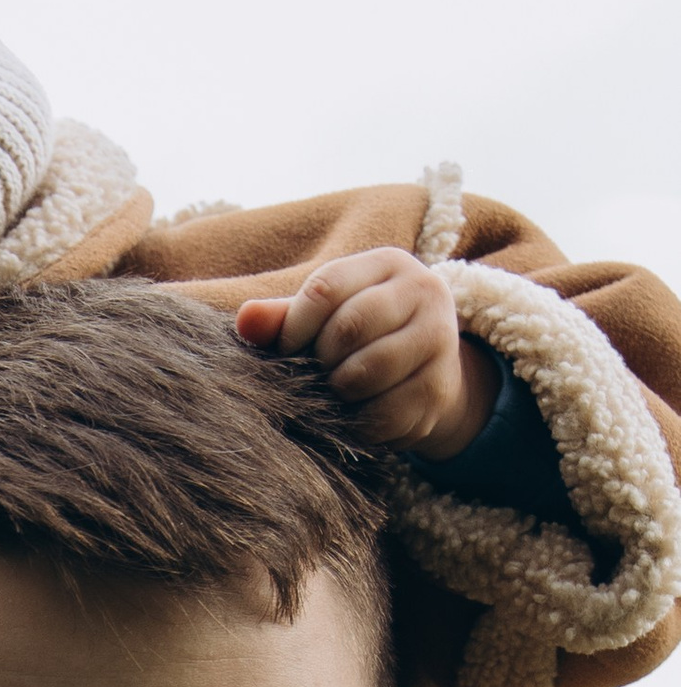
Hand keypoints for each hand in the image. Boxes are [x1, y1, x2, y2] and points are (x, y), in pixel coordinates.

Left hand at [234, 246, 497, 458]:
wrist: (421, 376)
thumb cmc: (357, 340)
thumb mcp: (322, 320)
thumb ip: (282, 318)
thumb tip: (245, 320)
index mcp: (386, 264)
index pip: (326, 287)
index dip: (295, 327)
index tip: (286, 350)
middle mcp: (423, 290)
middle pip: (349, 327)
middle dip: (320, 362)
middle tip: (317, 376)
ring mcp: (439, 337)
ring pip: (369, 370)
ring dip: (340, 392)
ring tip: (338, 394)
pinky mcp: (441, 385)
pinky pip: (386, 411)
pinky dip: (360, 423)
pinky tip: (358, 416)